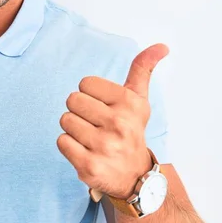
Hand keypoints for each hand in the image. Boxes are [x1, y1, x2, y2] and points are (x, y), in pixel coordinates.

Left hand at [56, 43, 168, 199]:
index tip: (104, 107)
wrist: (135, 176)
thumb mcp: (139, 100)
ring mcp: (104, 146)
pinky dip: (69, 146)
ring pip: (65, 120)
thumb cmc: (130, 130)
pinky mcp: (89, 166)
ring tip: (91, 138)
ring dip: (74, 129)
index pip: (85, 83)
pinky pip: (62, 141)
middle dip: (80, 111)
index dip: (90, 94)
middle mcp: (119, 124)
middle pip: (72, 100)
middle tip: (95, 124)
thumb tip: (161, 46)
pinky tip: (85, 151)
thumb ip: (142, 69)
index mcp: (129, 103)